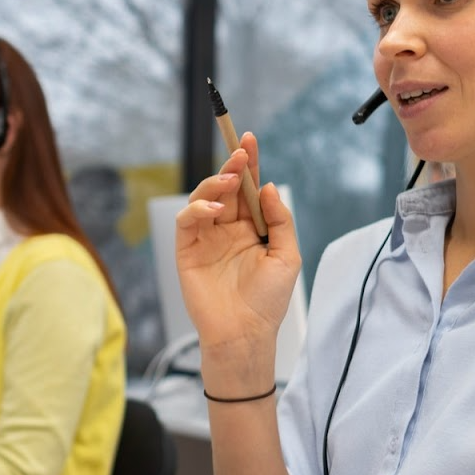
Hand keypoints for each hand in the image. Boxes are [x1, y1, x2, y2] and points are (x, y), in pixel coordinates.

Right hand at [176, 132, 300, 356]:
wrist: (245, 333)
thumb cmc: (268, 301)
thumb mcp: (287, 256)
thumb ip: (279, 220)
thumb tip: (266, 187)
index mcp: (251, 229)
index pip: (248, 189)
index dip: (249, 164)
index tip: (250, 140)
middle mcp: (227, 230)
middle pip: (225, 188)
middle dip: (232, 166)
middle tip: (240, 152)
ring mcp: (206, 239)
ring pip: (204, 199)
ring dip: (215, 184)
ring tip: (229, 179)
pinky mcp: (187, 251)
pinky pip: (187, 221)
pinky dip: (198, 210)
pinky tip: (214, 211)